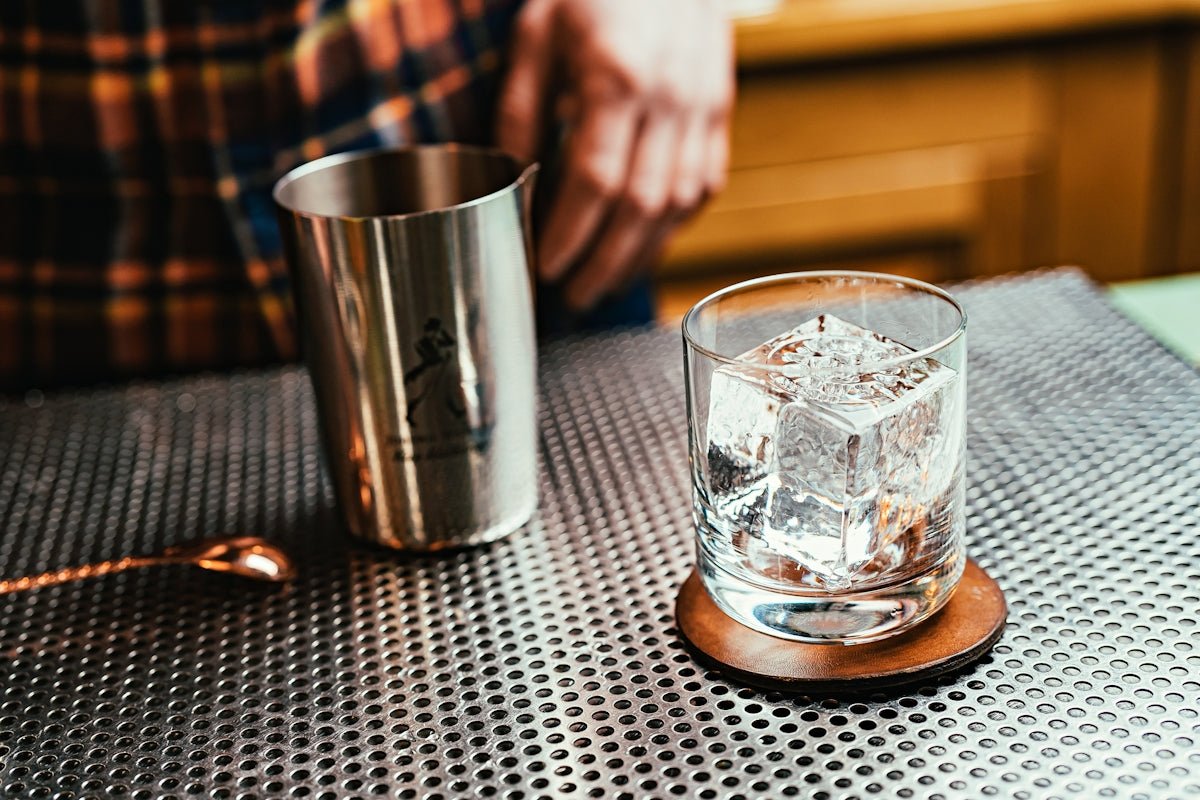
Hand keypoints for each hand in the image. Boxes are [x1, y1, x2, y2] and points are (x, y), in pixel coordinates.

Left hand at [496, 0, 733, 310]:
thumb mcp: (537, 32)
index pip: (595, 180)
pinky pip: (704, 186)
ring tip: (605, 282)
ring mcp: (704, 109)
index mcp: (617, 78)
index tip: (546, 266)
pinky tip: (645, 244)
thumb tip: (513, 177)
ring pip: (679, 206)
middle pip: (641, 207)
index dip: (571, 233)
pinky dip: (674, 225)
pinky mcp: (721, 112)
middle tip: (574, 296)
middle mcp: (670, 100)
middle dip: (605, 263)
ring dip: (641, 256)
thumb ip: (521, 107)